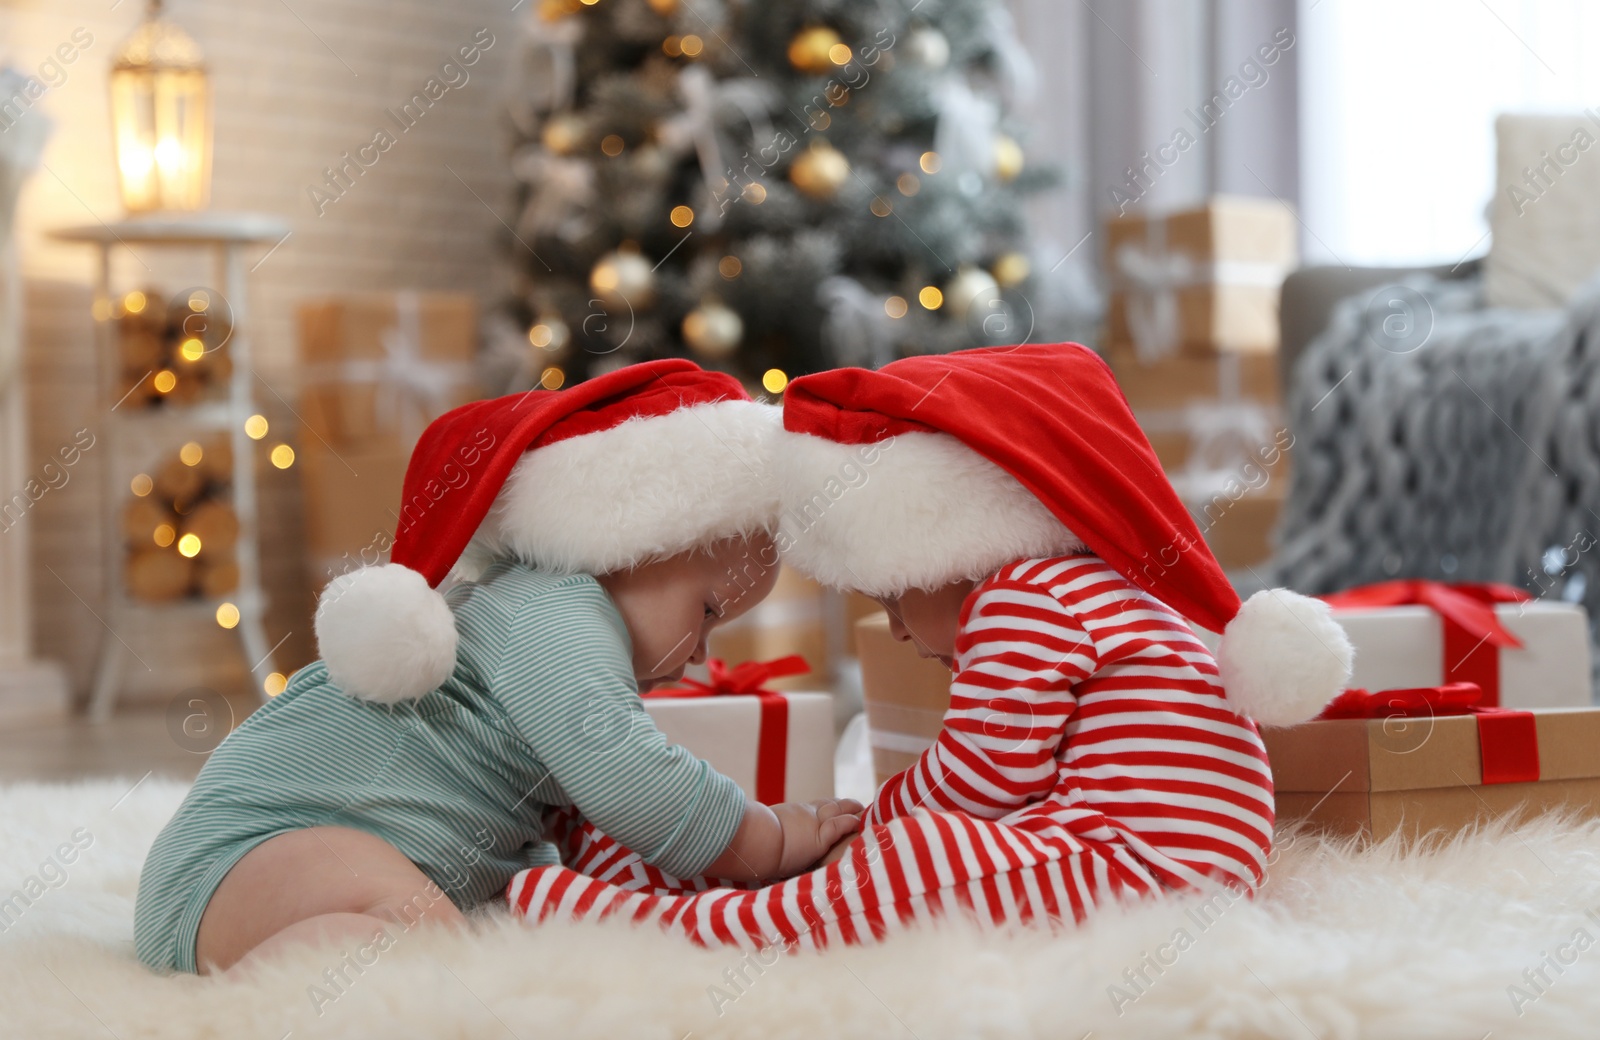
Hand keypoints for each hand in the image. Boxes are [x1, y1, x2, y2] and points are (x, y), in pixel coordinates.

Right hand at [703, 797, 863, 882]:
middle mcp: (803, 815)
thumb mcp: (757, 830)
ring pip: (840, 812)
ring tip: (867, 814)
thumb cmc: (746, 837)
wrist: (748, 841)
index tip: (838, 806)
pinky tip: (861, 822)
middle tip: (859, 806)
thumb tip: (737, 831)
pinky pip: (840, 826)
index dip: (828, 807)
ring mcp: (812, 824)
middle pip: (830, 806)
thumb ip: (760, 832)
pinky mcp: (818, 837)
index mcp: (791, 814)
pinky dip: (852, 822)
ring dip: (854, 812)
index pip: (814, 807)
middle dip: (845, 806)